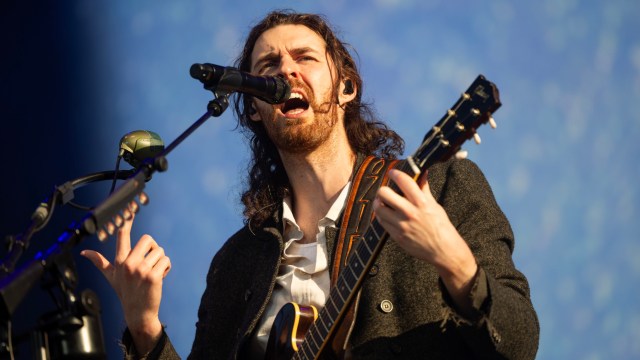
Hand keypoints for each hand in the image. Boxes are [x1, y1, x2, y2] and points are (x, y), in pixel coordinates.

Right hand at [81, 214, 170, 353]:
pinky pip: (166, 261)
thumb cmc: (125, 292)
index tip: (130, 206)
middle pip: (148, 239)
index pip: (122, 236)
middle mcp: (128, 263)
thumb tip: (84, 253)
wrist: (138, 312)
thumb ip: (99, 262)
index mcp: (119, 260)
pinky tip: (159, 277)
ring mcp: (141, 270)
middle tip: (149, 262)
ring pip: (160, 251)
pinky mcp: (153, 276)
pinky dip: (166, 268)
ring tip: (152, 273)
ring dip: (160, 261)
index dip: (127, 220)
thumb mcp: (110, 276)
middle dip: (152, 249)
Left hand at [373, 169, 476, 311]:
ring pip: (378, 207)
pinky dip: (381, 215)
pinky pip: (381, 221)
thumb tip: (422, 173)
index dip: (395, 173)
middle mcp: (410, 213)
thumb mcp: (435, 206)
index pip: (404, 181)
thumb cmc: (441, 227)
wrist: (443, 251)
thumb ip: (424, 189)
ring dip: (379, 202)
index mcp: (422, 203)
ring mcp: (401, 225)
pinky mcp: (396, 236)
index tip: (392, 172)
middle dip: (383, 189)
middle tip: (386, 190)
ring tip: (384, 202)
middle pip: (384, 193)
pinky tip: (387, 214)